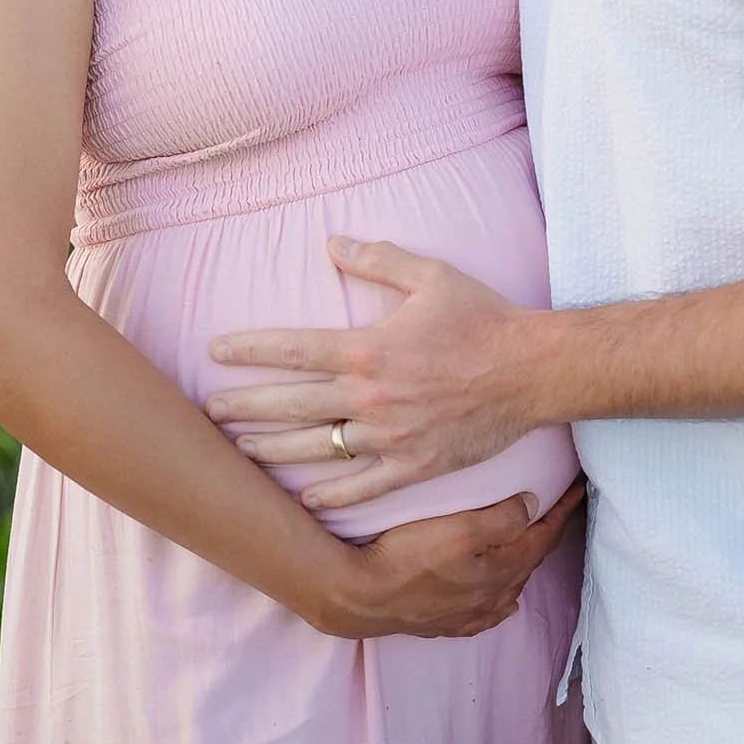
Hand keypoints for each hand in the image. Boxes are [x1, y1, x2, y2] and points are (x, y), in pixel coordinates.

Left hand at [208, 237, 544, 508]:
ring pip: (318, 449)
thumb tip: (333, 244)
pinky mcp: (414, 466)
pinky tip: (306, 499)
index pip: (294, 349)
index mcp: (370, 348)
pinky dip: (332, 494)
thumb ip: (378, 258)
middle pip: (293, 405)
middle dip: (246, 407)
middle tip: (210, 412)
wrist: (533, 371)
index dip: (251, 350)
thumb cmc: (482, 318)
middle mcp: (372, 397)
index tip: (216, 351)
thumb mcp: (430, 275)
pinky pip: (363, 486)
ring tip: (241, 450)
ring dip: (274, 450)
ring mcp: (391, 437)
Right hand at [311, 480, 584, 639]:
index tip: (578, 488)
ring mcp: (468, 613)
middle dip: (545, 534)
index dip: (562, 511)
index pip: (542, 536)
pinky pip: (486, 614)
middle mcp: (492, 595)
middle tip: (557, 509)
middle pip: (529, 561)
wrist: (361, 595)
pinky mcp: (445, 623)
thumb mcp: (459, 527)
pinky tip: (502, 604)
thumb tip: (533, 506)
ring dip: (524, 564)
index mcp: (501, 569)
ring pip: (510, 587)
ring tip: (530, 545)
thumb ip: (502, 518)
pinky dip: (500, 603)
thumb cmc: (408, 554)